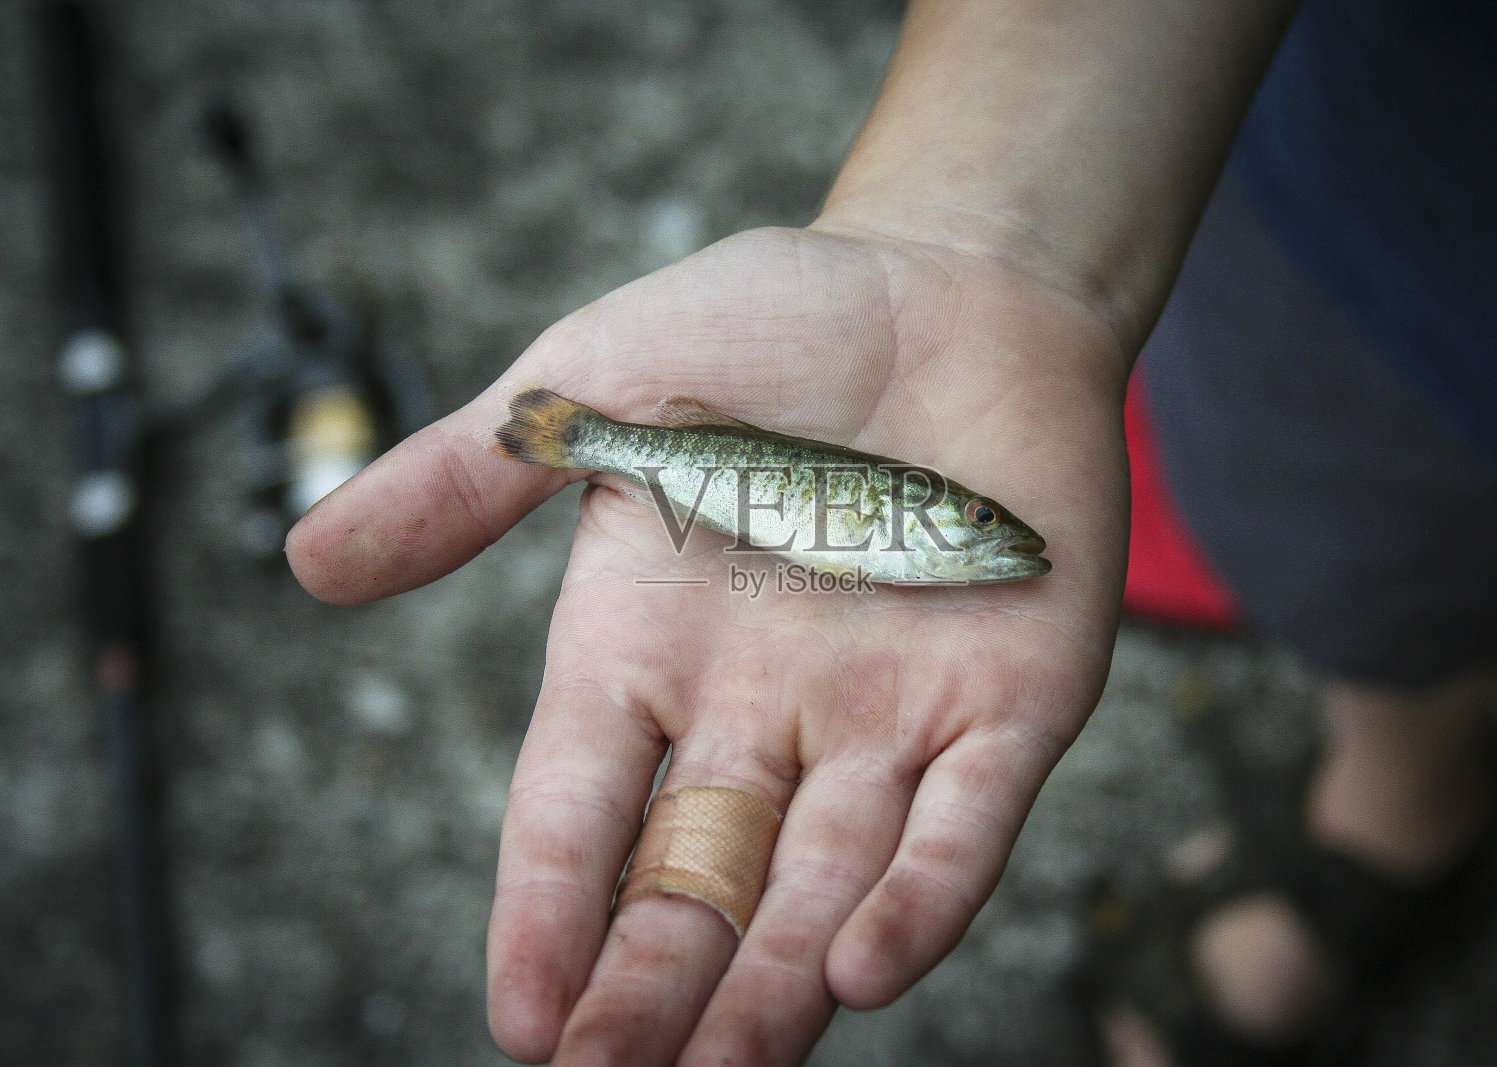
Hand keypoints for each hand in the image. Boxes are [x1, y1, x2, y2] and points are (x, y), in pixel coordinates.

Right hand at [287, 223, 1130, 1064]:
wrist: (955, 282)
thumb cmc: (772, 321)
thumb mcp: (597, 382)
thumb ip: (468, 477)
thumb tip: (304, 561)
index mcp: (647, 645)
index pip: (580, 808)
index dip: (545, 910)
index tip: (520, 1020)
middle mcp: (759, 709)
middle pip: (693, 878)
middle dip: (651, 986)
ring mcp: (886, 715)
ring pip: (822, 882)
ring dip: (773, 989)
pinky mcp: (1007, 700)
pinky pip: (964, 822)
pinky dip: (920, 896)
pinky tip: (862, 970)